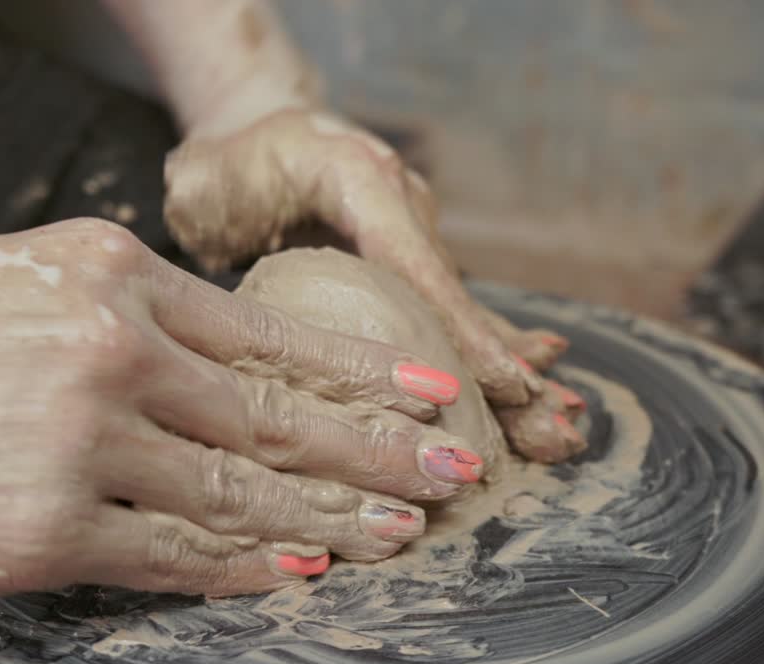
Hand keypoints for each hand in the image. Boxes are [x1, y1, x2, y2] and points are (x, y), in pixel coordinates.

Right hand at [0, 220, 485, 595]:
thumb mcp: (37, 275)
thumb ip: (138, 315)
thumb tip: (236, 369)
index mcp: (118, 278)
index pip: (271, 332)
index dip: (363, 369)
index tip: (433, 392)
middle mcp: (113, 351)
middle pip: (276, 414)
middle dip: (379, 449)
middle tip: (454, 471)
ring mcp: (81, 443)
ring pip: (239, 491)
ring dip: (330, 518)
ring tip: (401, 531)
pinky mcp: (42, 529)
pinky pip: (170, 552)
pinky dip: (242, 568)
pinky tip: (299, 573)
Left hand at [164, 108, 586, 462]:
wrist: (258, 130)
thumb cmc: (225, 165)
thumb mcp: (202, 182)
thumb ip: (210, 217)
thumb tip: (219, 272)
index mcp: (356, 178)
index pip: (417, 266)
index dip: (465, 333)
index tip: (511, 386)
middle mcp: (403, 206)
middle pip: (458, 300)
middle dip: (511, 372)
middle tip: (560, 430)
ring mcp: (415, 236)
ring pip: (464, 315)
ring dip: (511, 378)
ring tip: (561, 434)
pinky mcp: (409, 267)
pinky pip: (451, 318)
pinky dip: (488, 360)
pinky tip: (533, 396)